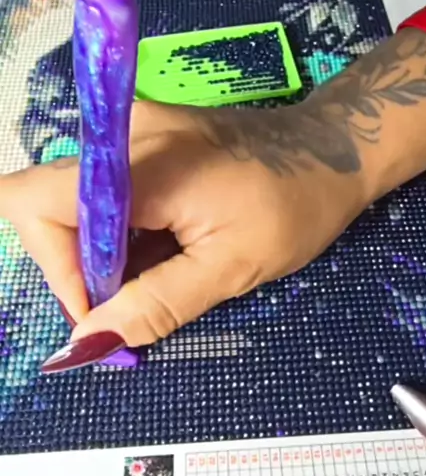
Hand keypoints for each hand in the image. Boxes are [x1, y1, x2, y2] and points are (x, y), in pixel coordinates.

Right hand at [0, 98, 365, 367]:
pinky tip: (167, 250)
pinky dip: (120, 236)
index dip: (56, 266)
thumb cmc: (298, 204)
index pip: (39, 204)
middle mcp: (123, 135)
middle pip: (46, 206)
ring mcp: (130, 133)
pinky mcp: (140, 141)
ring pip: (71, 205)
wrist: (337, 148)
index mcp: (144, 163)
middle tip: (132, 303)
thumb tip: (89, 342)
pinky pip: (102, 196)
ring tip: (163, 273)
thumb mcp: (233, 267)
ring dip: (101, 256)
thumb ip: (157, 304)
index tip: (103, 308)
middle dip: (77, 267)